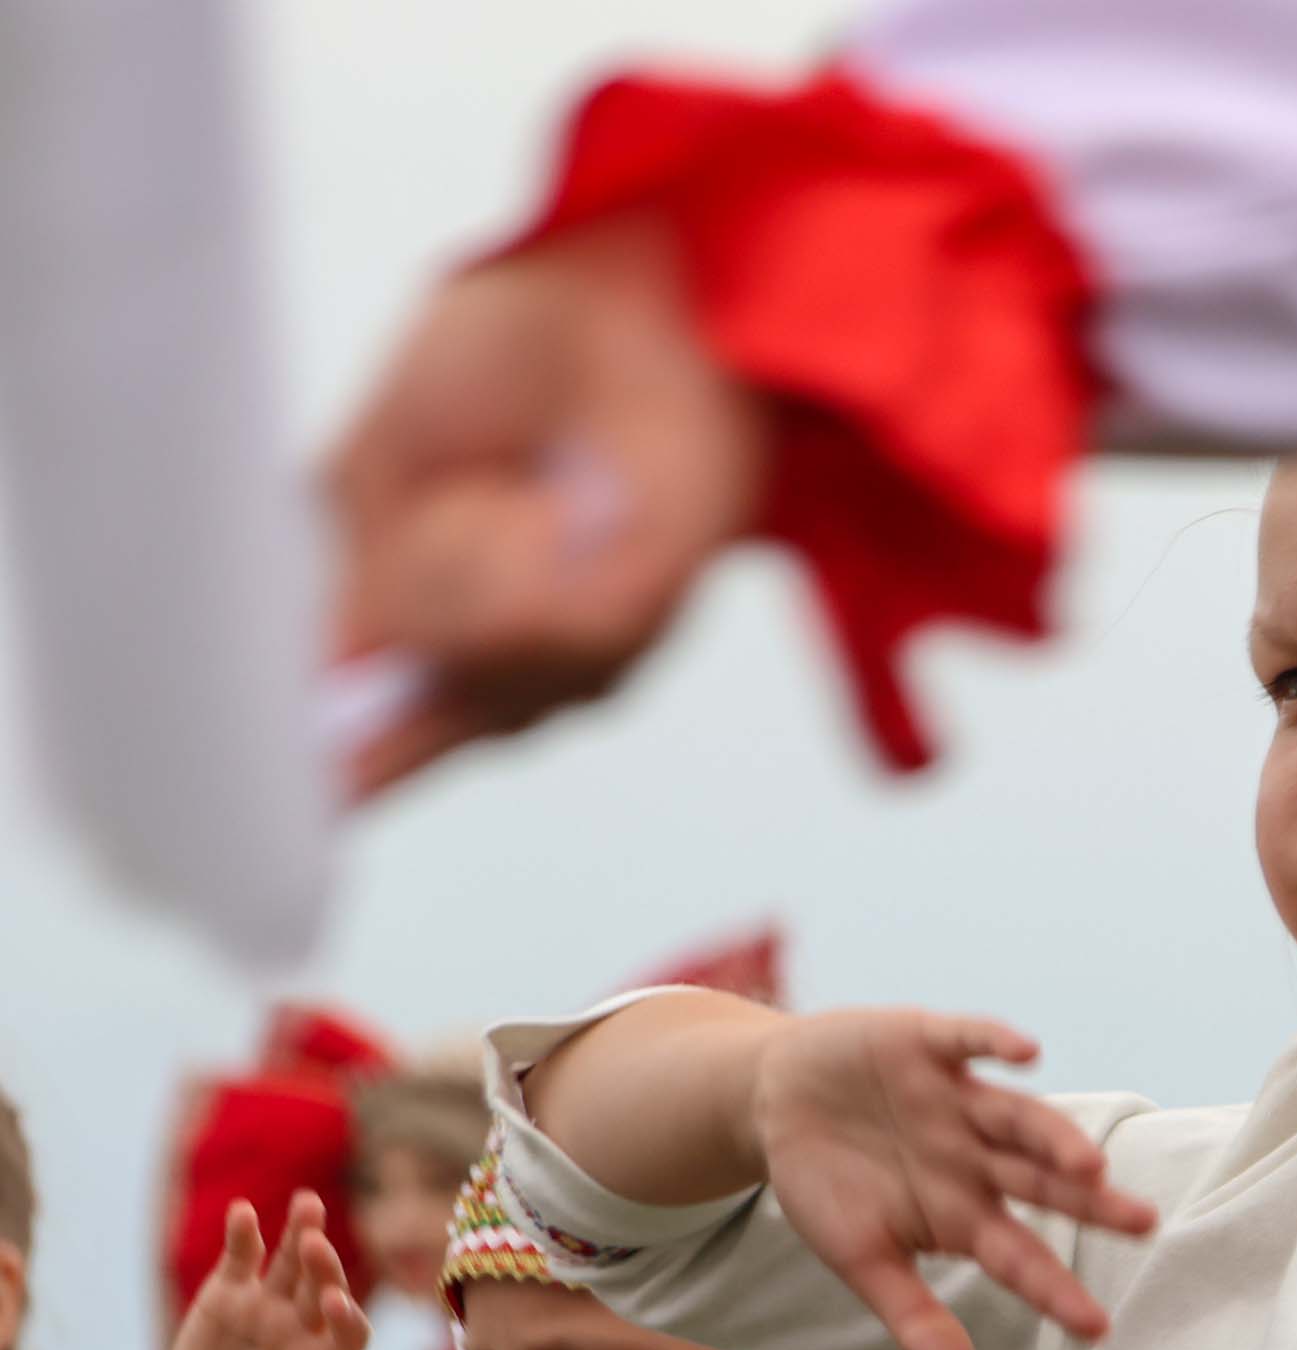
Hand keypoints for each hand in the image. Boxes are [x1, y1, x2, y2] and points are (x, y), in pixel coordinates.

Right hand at [152, 1194, 371, 1349]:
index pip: (351, 1331)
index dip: (347, 1318)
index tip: (336, 1306)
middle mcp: (308, 1328)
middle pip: (325, 1288)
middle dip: (325, 1267)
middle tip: (317, 1246)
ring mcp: (270, 1308)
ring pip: (292, 1264)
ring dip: (301, 1233)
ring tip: (308, 1204)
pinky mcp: (230, 1297)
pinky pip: (242, 1260)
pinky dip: (243, 1236)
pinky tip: (242, 1212)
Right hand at [326, 215, 768, 797]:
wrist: (619, 290)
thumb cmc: (506, 350)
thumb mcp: (382, 463)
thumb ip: (359, 579)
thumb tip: (331, 679)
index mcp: (433, 607)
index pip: (388, 728)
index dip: (350, 766)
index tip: (314, 783)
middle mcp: (516, 643)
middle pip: (438, 725)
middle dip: (417, 632)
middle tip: (432, 523)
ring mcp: (588, 637)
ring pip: (503, 693)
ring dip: (478, 590)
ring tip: (501, 495)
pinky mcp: (653, 611)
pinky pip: (574, 648)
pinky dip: (543, 577)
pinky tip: (554, 507)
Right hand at [751, 1012, 1159, 1349]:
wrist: (777, 1101)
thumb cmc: (828, 1184)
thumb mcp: (860, 1256)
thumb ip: (910, 1310)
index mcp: (965, 1213)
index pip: (1021, 1256)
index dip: (1055, 1290)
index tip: (1097, 1328)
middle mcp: (977, 1156)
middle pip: (1042, 1182)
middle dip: (1090, 1202)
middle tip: (1142, 1223)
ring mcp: (958, 1100)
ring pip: (1018, 1118)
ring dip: (1053, 1137)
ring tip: (1090, 1162)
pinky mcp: (928, 1044)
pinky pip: (968, 1039)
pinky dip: (994, 1042)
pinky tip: (1028, 1053)